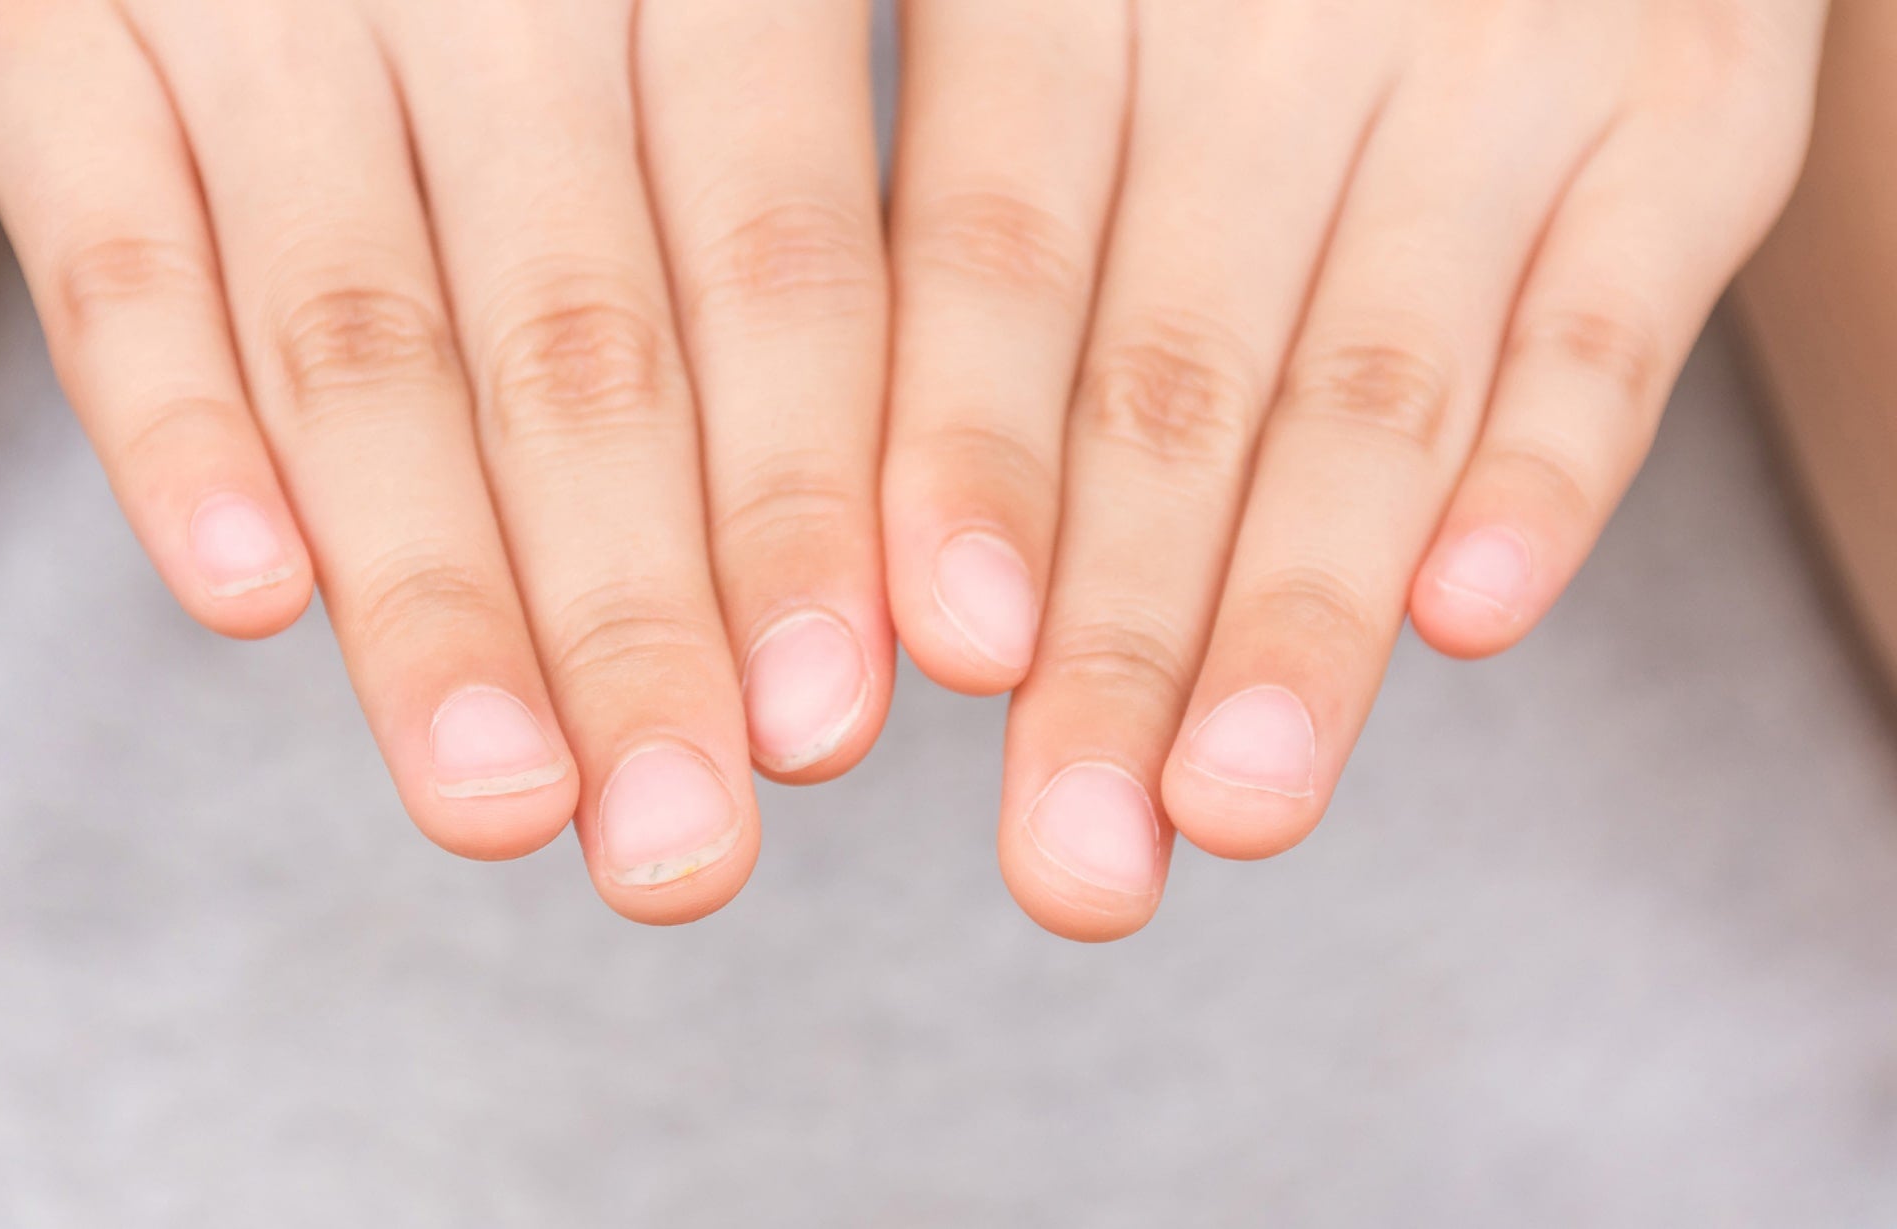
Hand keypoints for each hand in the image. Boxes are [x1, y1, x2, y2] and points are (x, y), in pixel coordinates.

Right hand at [0, 0, 893, 922]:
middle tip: (679, 846)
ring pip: (361, 329)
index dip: (802, 509)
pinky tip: (247, 601)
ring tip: (499, 801)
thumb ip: (746, 263)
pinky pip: (116, 250)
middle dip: (637, 615)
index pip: (781, 267)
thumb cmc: (507, 9)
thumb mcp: (658, 62)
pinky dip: (176, 427)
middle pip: (583, 338)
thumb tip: (861, 611)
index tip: (827, 728)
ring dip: (432, 588)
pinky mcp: (46, 20)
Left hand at [883, 0, 1825, 938]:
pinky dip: (1545, 478)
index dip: (965, 461)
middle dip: (1117, 628)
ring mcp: (1493, 60)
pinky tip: (1469, 618)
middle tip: (1072, 858)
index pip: (992, 251)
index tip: (941, 659)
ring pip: (1374, 383)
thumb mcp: (1080, 22)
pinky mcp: (1686, 113)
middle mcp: (1274, 15)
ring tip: (1234, 805)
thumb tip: (864, 547)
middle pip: (1170, 367)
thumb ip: (981, 220)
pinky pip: (1606, 323)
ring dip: (1302, 609)